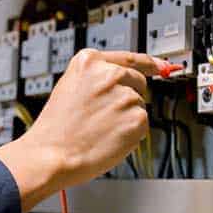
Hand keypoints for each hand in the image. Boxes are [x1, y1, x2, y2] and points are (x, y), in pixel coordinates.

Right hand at [0, 49, 165, 212]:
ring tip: (100, 129)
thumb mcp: (69, 88)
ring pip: (139, 106)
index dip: (149, 62)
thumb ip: (96, 79)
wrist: (51, 155)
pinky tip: (109, 138)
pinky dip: (130, 134)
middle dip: (127, 98)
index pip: (129, 58)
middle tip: (103, 116)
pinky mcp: (137, 118)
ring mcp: (125, 95)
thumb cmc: (56, 128)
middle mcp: (110, 74)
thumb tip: (124, 80)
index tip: (161, 65)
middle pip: (137, 82)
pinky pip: (142, 125)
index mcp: (89, 62)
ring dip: (126, 118)